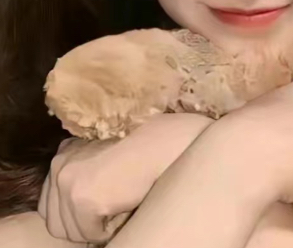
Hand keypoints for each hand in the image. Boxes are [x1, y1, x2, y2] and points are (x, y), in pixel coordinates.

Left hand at [38, 113, 213, 243]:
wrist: (158, 144)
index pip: (49, 204)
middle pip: (55, 222)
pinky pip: (88, 234)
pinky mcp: (83, 199)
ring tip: (115, 214)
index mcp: (64, 154)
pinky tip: (121, 213)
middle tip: (105, 219)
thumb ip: (82, 171)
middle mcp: (60, 166)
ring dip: (93, 230)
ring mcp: (69, 182)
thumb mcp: (100, 155)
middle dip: (79, 227)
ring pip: (70, 232)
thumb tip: (74, 211)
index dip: (71, 216)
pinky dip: (105, 232)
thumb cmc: (139, 149)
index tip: (94, 215)